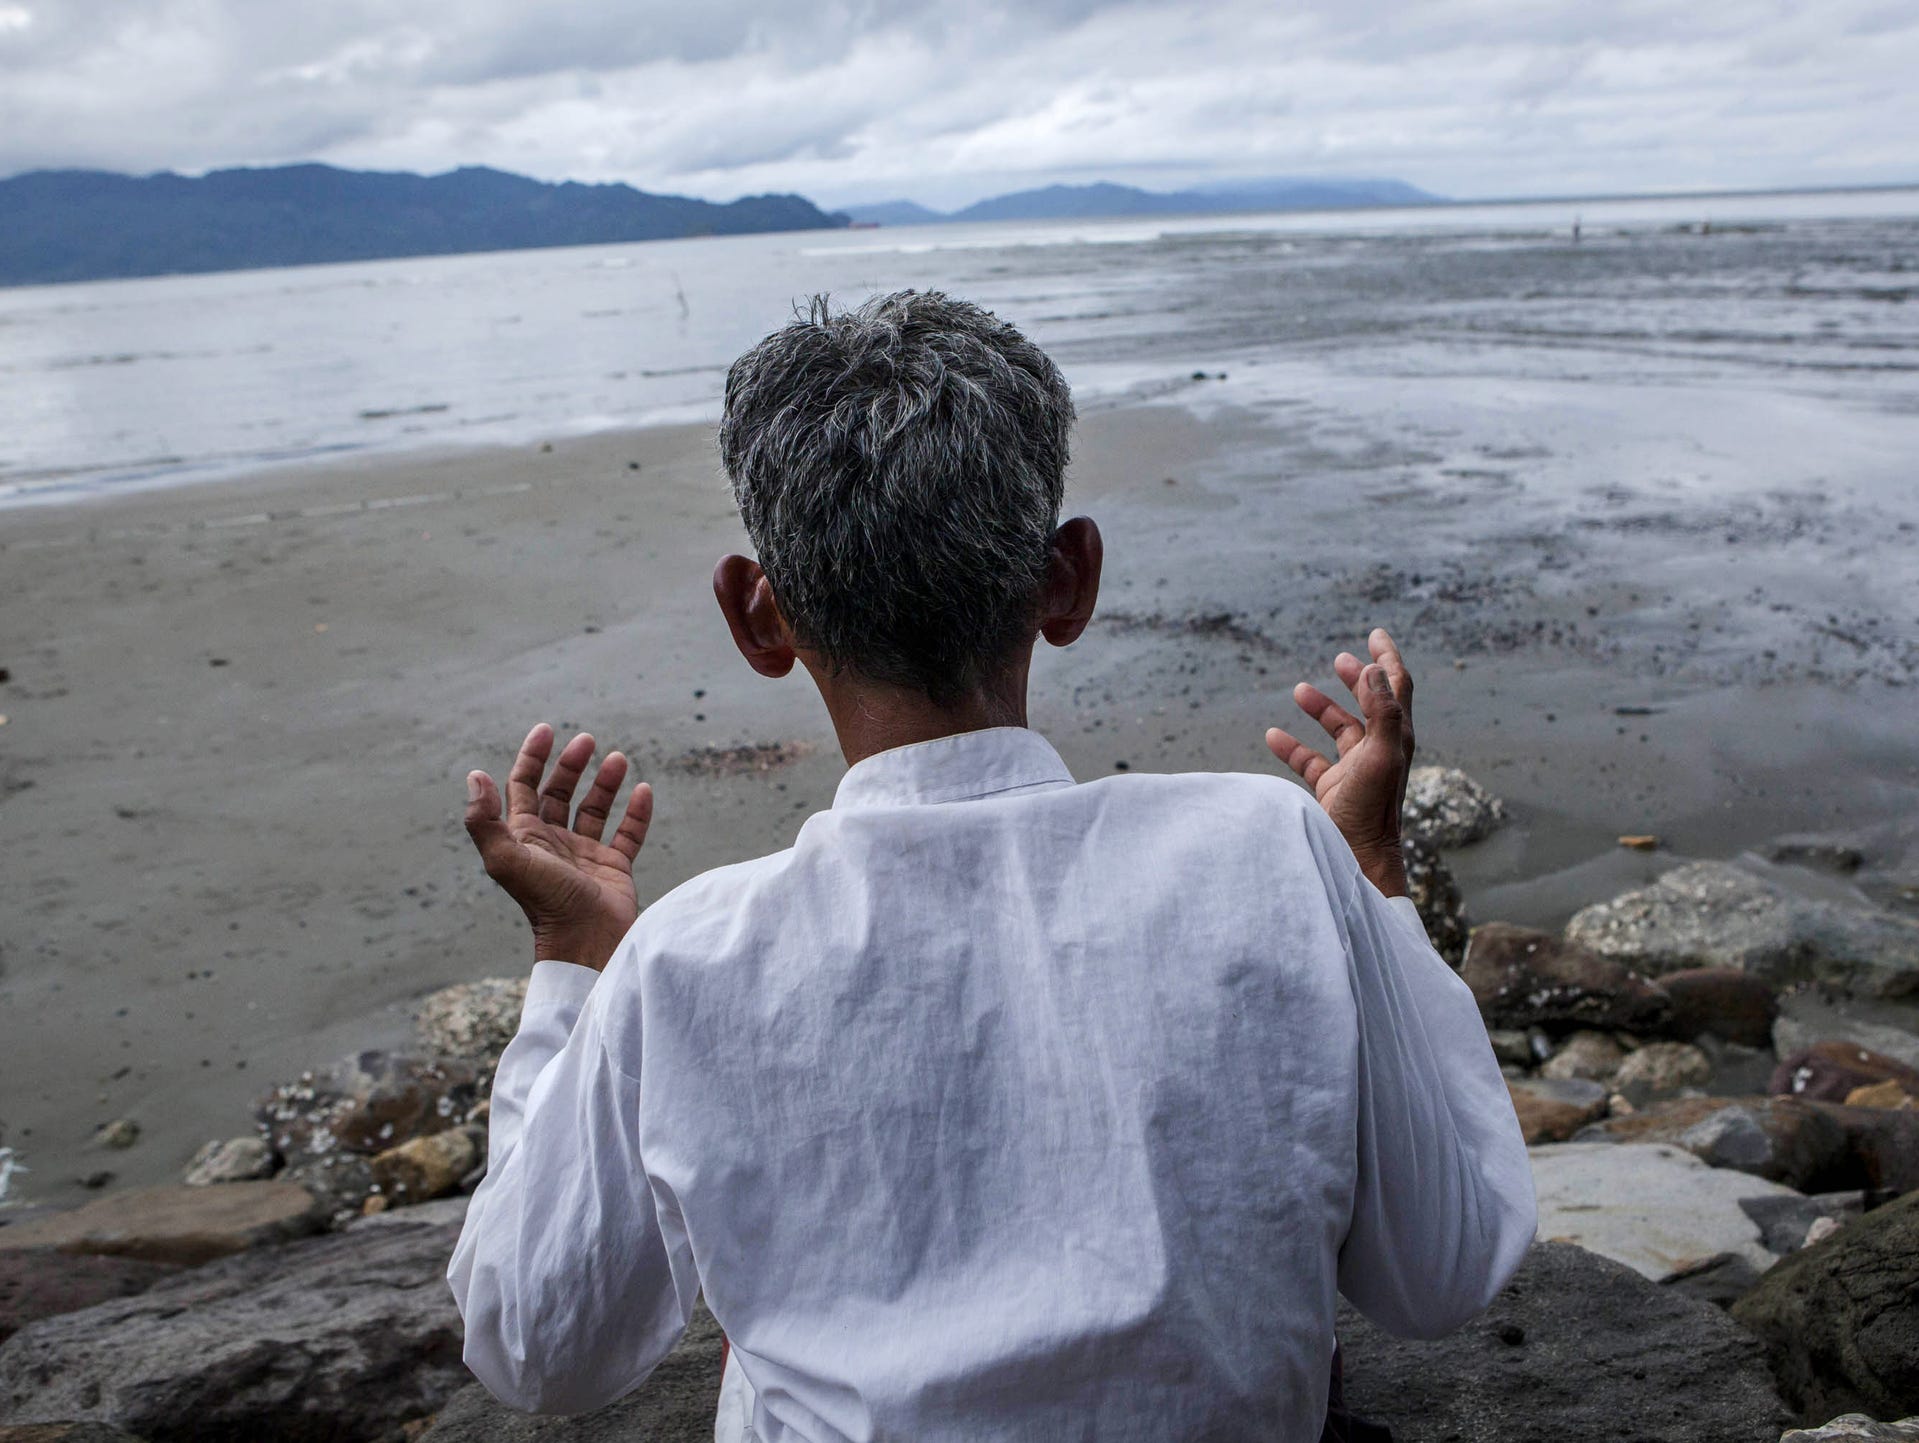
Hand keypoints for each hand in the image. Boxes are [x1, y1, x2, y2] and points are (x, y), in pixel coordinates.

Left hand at [463, 724, 653, 970]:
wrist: (586, 942)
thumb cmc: (546, 903)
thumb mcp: (508, 860)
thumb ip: (485, 821)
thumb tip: (474, 775)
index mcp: (525, 838)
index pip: (524, 787)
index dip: (532, 758)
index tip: (547, 730)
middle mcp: (553, 844)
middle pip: (559, 793)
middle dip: (571, 765)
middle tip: (587, 740)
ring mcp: (584, 856)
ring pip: (594, 810)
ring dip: (605, 783)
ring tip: (618, 759)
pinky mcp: (614, 869)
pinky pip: (627, 834)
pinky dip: (636, 813)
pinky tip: (643, 791)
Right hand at [1266, 628, 1414, 896]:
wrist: (1357, 860)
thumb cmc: (1371, 810)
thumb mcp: (1381, 756)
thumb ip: (1382, 712)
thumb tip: (1372, 670)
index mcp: (1396, 738)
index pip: (1396, 687)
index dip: (1387, 659)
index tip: (1375, 634)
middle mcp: (1378, 751)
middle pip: (1370, 704)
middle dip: (1357, 678)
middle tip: (1340, 659)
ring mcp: (1354, 771)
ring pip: (1338, 730)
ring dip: (1321, 708)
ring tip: (1299, 691)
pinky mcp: (1332, 790)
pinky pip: (1309, 761)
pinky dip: (1292, 746)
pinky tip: (1273, 735)